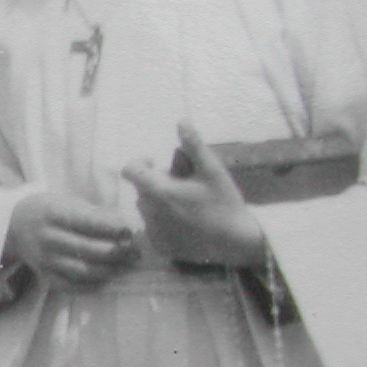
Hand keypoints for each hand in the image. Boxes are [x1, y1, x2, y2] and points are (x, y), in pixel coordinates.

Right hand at [5, 191, 140, 288]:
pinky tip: (108, 278)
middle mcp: (48, 238)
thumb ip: (96, 214)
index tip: (131, 230)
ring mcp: (46, 260)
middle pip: (91, 250)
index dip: (115, 228)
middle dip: (119, 252)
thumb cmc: (51, 210)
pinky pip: (73, 287)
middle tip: (136, 251)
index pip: (90, 223)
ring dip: (111, 270)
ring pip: (85, 271)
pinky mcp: (45, 277)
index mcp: (55, 213)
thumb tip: (127, 228)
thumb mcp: (69, 202)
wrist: (14, 225)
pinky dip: (94, 286)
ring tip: (127, 266)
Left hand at [121, 124, 267, 267]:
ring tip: (187, 203)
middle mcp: (151, 213)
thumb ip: (194, 145)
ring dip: (160, 201)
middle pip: (142, 189)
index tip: (155, 162)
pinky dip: (164, 220)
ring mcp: (154, 232)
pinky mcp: (159, 246)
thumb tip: (182, 121)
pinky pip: (154, 227)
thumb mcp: (212, 170)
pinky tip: (187, 222)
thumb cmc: (224, 202)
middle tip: (183, 184)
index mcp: (160, 191)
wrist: (236, 242)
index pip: (131, 171)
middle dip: (157, 182)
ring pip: (147, 208)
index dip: (140, 163)